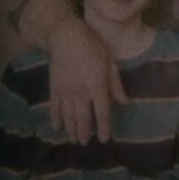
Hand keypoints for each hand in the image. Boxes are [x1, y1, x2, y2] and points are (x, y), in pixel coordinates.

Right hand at [46, 20, 128, 143]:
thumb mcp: (110, 62)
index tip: (104, 139)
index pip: (102, 112)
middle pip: (83, 118)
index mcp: (97, 86)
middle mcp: (81, 93)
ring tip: (74, 139)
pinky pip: (54, 107)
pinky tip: (57, 127)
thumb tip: (125, 103)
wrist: (66, 36)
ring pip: (68, 116)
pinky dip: (55, 118)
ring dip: (71, 129)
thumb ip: (116, 85)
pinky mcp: (54, 88)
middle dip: (85, 132)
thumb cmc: (92, 46)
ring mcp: (65, 91)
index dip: (104, 127)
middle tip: (85, 143)